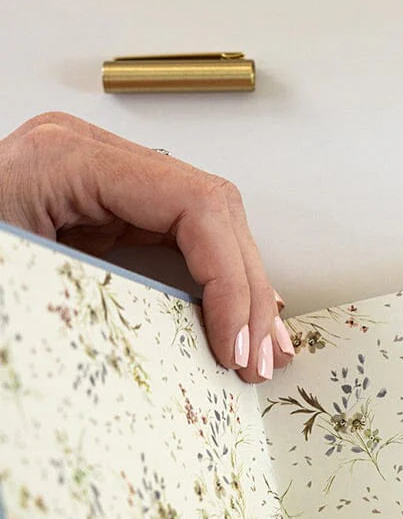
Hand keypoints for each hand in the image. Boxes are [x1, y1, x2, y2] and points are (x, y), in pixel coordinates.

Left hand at [0, 112, 294, 382]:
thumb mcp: (13, 279)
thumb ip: (87, 296)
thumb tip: (164, 353)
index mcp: (69, 160)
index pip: (195, 204)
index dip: (232, 279)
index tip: (235, 346)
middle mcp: (92, 160)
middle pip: (214, 213)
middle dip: (248, 291)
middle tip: (257, 359)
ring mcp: (100, 185)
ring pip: (209, 227)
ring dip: (245, 291)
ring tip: (261, 351)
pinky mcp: (101, 215)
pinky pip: (179, 242)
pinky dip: (215, 285)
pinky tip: (236, 320)